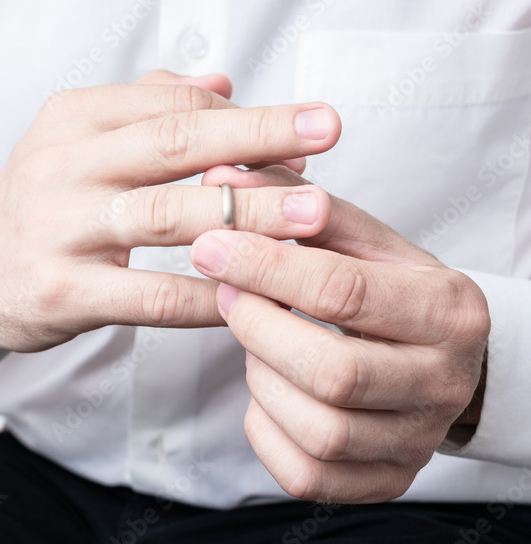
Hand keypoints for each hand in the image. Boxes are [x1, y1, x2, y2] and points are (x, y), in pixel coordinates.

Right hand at [0, 71, 340, 351]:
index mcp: (70, 118)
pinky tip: (257, 291)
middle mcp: (60, 165)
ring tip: (313, 215)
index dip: (243, 115)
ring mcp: (59, 230)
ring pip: (168, 216)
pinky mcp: (63, 293)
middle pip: (172, 144)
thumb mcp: (73, 139)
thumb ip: (144, 105)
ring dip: (248, 214)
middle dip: (257, 137)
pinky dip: (211, 294)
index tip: (306, 129)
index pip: (169, 103)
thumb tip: (224, 83)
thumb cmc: (39, 202)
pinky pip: (153, 296)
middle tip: (329, 132)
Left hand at [191, 165, 490, 502]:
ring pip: (320, 429)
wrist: (441, 358)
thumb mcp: (359, 240)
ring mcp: (417, 441)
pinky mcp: (385, 480)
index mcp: (448, 310)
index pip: (344, 291)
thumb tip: (219, 177)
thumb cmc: (389, 291)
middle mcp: (444, 382)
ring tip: (257, 341)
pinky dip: (266, 432)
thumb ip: (293, 205)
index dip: (263, 268)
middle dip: (259, 329)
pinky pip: (306, 474)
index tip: (209, 246)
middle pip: (332, 372)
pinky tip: (267, 391)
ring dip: (263, 379)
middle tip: (227, 296)